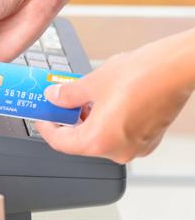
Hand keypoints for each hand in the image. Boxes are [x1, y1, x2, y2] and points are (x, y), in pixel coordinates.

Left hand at [36, 30, 194, 163]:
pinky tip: (104, 101)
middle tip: (59, 102)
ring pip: (100, 137)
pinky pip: (117, 134)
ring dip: (87, 119)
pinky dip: (106, 121)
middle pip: (81, 141)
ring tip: (83, 96)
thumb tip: (53, 97)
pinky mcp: (147, 139)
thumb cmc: (142, 75)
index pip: (61, 143)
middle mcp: (118, 150)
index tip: (42, 117)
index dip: (46, 128)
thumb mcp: (92, 82)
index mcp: (100, 141)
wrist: (177, 68)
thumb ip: (67, 94)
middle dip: (68, 121)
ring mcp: (135, 147)